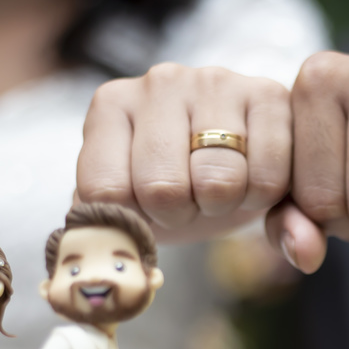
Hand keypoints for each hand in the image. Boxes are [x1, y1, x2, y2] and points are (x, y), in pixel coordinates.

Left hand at [77, 64, 291, 237]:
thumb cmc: (173, 184)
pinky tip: (253, 177)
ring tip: (221, 187)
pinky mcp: (269, 94)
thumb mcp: (129, 204)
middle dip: (181, 214)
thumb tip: (78, 266)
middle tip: (190, 201)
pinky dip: (263, 197)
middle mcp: (160, 82)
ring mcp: (216, 83)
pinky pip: (267, 176)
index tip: (145, 213)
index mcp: (112, 106)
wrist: (232, 163)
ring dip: (224, 205)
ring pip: (218, 183)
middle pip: (161, 189)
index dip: (133, 222)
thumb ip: (103, 227)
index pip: (105, 191)